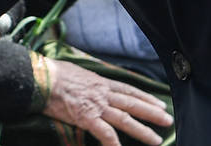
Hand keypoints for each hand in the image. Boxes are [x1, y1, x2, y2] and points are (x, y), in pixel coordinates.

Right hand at [42, 58, 172, 145]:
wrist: (41, 77)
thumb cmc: (54, 73)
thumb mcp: (77, 72)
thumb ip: (88, 80)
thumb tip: (90, 82)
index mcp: (100, 82)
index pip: (128, 90)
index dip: (145, 97)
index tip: (159, 103)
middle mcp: (102, 93)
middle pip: (132, 104)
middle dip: (152, 112)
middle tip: (168, 119)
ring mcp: (96, 105)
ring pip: (125, 119)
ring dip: (142, 130)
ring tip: (156, 139)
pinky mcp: (86, 117)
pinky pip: (105, 133)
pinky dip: (114, 143)